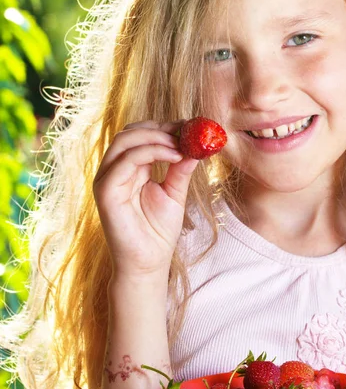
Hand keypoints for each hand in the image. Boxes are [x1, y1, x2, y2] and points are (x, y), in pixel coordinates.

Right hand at [93, 120, 197, 277]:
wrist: (148, 263)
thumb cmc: (158, 232)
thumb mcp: (175, 194)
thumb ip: (180, 169)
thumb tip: (196, 146)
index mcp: (129, 169)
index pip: (141, 136)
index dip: (165, 127)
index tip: (192, 125)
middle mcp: (114, 171)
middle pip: (131, 133)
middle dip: (161, 127)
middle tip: (189, 131)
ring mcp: (107, 179)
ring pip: (125, 140)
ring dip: (157, 136)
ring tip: (183, 144)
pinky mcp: (105, 190)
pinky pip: (126, 160)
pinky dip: (151, 152)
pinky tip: (175, 155)